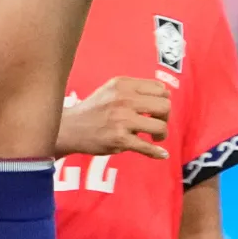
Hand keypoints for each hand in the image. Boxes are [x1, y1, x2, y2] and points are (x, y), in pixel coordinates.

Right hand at [56, 76, 170, 159]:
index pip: (160, 89)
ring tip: (153, 137)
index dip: (162, 100)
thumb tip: (166, 95)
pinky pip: (148, 147)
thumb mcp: (112, 90)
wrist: (72, 128)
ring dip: (161, 135)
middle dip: (165, 118)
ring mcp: (122, 119)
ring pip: (160, 127)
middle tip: (156, 124)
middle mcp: (124, 99)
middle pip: (165, 106)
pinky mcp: (120, 139)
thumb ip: (135, 90)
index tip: (155, 110)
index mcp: (123, 84)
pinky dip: (157, 153)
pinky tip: (160, 154)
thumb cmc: (95, 109)